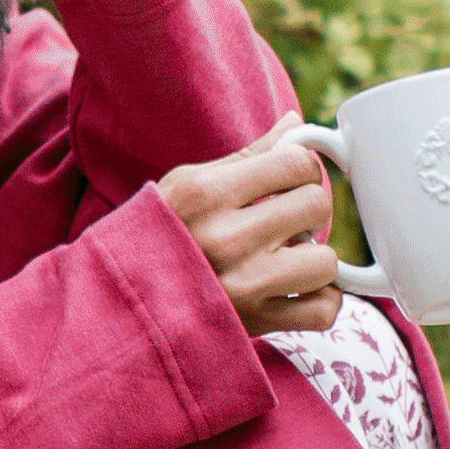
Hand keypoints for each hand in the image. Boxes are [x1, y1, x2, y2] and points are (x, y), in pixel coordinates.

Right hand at [157, 120, 345, 336]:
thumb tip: (296, 124)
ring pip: (326, 260)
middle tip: (286, 220)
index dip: (301, 168)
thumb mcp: (188, 184)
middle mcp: (226, 239)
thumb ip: (247, 157)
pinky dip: (319, 302)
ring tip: (287, 258)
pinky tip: (296, 290)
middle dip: (308, 209)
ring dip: (314, 259)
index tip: (288, 181)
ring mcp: (243, 285)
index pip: (295, 162)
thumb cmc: (157, 234)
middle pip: (315, 204)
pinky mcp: (256, 324)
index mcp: (206, 194)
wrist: (124, 305)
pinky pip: (322, 311)